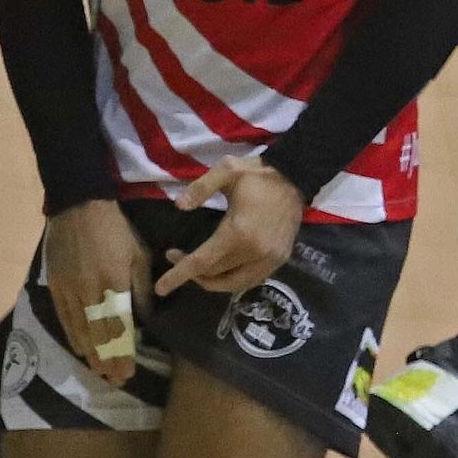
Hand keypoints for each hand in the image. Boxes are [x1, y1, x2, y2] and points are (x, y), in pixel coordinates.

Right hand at [45, 200, 152, 385]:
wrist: (79, 206)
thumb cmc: (116, 230)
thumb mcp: (139, 255)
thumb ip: (143, 289)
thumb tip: (146, 317)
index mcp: (114, 284)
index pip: (119, 328)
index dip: (123, 353)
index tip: (128, 372)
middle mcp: (90, 292)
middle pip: (98, 336)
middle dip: (108, 360)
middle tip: (115, 380)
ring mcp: (70, 290)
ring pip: (80, 331)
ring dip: (90, 354)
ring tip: (99, 371)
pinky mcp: (56, 286)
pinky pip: (64, 318)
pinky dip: (73, 336)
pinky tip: (80, 349)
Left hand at [155, 160, 304, 299]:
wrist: (296, 177)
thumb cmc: (259, 174)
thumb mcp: (227, 170)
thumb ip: (201, 187)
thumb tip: (179, 206)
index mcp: (238, 233)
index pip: (202, 262)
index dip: (179, 275)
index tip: (161, 287)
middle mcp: (254, 253)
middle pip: (216, 276)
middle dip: (191, 273)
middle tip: (176, 256)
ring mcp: (269, 260)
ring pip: (233, 284)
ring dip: (211, 281)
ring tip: (196, 268)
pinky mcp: (279, 260)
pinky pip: (250, 280)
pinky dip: (232, 280)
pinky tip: (222, 269)